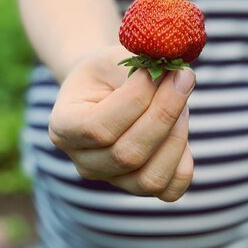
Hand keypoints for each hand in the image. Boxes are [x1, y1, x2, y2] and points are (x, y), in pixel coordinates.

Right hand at [48, 45, 195, 201]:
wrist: (106, 89)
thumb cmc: (107, 71)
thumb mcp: (112, 58)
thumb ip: (140, 66)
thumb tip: (181, 77)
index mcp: (63, 128)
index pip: (98, 128)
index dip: (135, 100)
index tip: (158, 70)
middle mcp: (84, 162)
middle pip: (128, 155)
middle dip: (163, 113)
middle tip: (183, 78)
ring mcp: (112, 180)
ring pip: (151, 178)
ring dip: (177, 136)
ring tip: (182, 102)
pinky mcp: (139, 187)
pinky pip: (170, 189)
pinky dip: (184, 160)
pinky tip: (182, 126)